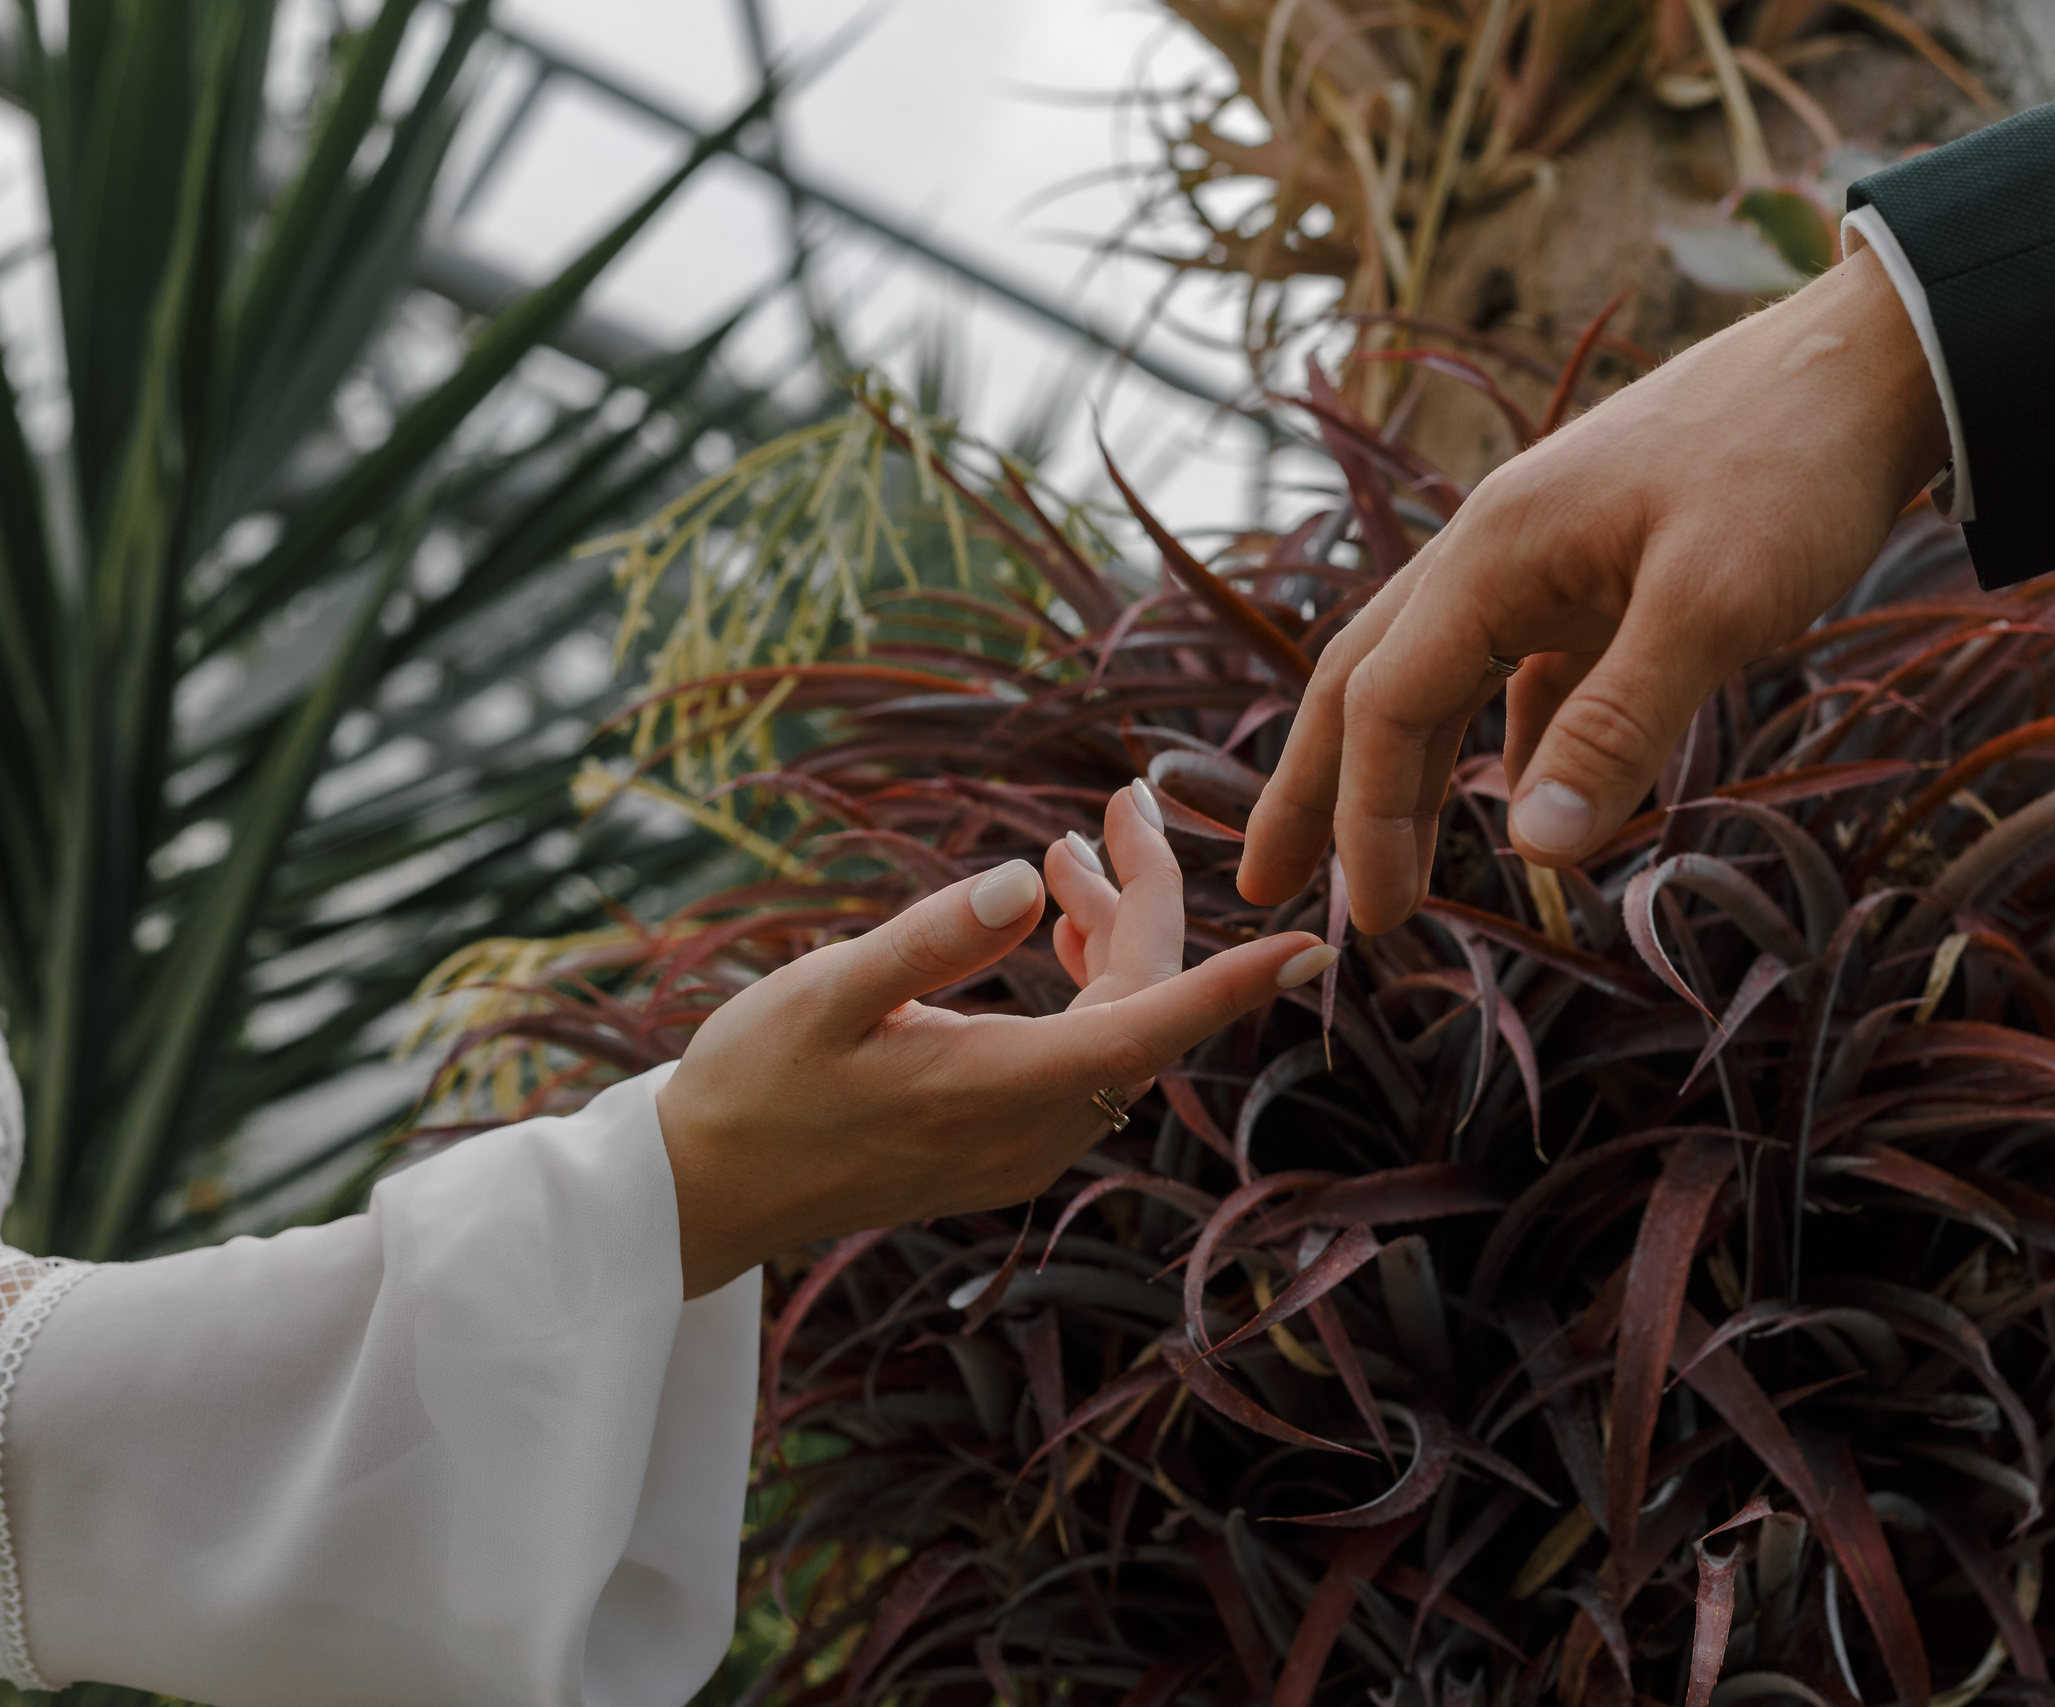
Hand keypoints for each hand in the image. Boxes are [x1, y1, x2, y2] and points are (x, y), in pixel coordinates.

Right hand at [656, 783, 1337, 1296]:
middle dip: (1147, 901)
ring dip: (1111, 941)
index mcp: (1001, 1090)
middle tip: (1120, 803)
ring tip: (1069, 856)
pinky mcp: (1005, 1151)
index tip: (1312, 944)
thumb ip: (928, 941)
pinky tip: (1053, 932)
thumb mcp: (825, 995)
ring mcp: (1024, 1151)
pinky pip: (1084, 1063)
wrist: (706, 1196)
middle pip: (1142, 1009)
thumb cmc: (755, 1086)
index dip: (1235, 982)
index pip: (1152, 1028)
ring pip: (1116, 1034)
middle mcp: (1034, 1131)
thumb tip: (1020, 885)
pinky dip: (1085, 990)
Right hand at [1237, 244, 1950, 932]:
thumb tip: (1534, 850)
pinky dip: (1507, 739)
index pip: (1386, 705)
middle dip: (1310, 788)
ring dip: (1399, 770)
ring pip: (1436, 674)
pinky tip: (1528, 794)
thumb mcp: (1713, 604)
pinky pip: (1524, 667)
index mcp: (1492, 553)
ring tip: (1377, 858)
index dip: (1365, 818)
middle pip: (1366, 681)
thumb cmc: (1793, 469)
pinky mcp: (1602, 568)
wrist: (1872, 361)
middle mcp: (1493, 550)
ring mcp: (1545, 556)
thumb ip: (1620, 726)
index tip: (1373, 922)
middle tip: (1264, 885)